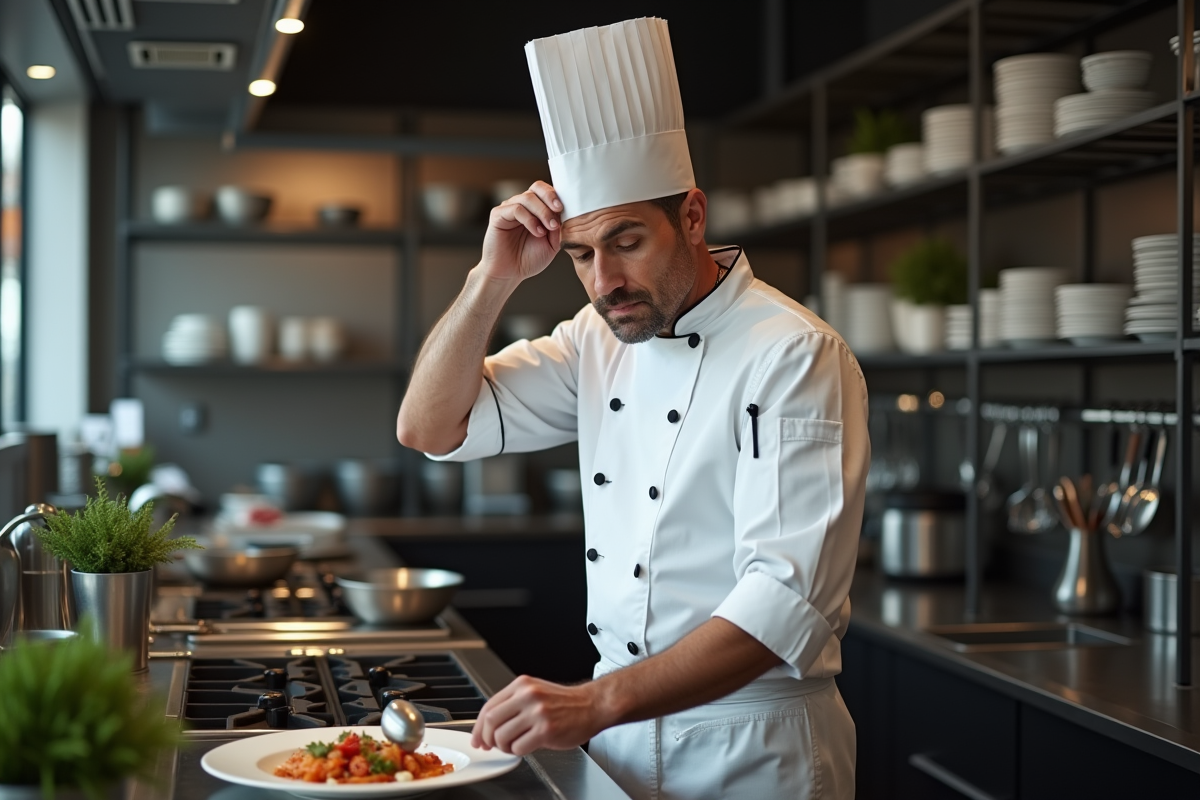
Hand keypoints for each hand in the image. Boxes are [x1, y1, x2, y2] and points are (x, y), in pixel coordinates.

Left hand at [470, 675, 608, 755]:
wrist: (592, 705)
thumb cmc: (565, 703)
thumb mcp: (535, 693)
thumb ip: (513, 704)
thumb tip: (489, 726)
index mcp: (522, 685)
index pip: (489, 707)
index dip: (478, 727)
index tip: (477, 738)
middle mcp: (528, 696)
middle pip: (490, 722)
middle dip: (487, 739)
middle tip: (492, 746)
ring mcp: (537, 713)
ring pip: (502, 736)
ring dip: (504, 747)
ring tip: (514, 745)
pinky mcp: (546, 730)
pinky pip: (518, 747)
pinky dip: (517, 752)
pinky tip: (526, 747)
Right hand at [478, 181, 562, 283]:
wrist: (509, 274)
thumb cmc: (528, 259)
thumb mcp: (551, 244)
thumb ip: (558, 228)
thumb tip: (563, 213)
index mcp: (535, 209)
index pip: (545, 191)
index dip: (556, 196)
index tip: (565, 208)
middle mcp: (521, 205)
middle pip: (536, 188)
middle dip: (550, 198)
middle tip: (558, 211)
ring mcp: (509, 209)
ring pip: (527, 198)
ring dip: (542, 212)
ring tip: (548, 229)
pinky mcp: (498, 215)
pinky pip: (515, 209)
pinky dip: (530, 220)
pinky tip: (537, 232)